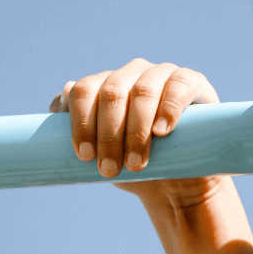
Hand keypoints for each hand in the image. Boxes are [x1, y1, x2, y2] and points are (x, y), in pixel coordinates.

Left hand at [49, 58, 220, 206]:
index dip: (80, 121)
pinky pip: (179, 85)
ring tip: (136, 162)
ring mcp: (162, 74)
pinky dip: (168, 107)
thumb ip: (76, 131)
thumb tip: (60, 102)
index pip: (84, 90)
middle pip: (112, 91)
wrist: (178, 180)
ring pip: (143, 90)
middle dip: (108, 133)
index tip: (84, 156)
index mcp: (105, 84)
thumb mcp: (102, 153)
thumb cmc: (134, 163)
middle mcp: (132, 73)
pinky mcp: (192, 82)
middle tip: (109, 168)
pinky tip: (162, 130)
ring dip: (136, 129)